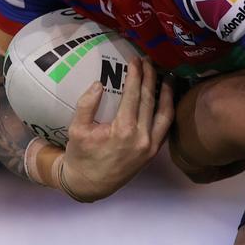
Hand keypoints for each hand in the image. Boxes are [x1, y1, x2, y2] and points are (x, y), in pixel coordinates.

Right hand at [61, 57, 173, 200]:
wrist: (89, 184)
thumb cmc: (81, 155)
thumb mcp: (76, 129)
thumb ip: (86, 105)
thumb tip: (99, 84)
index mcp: (123, 130)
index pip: (133, 95)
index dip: (136, 75)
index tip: (135, 60)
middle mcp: (142, 137)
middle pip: (150, 100)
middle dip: (150, 77)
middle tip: (148, 61)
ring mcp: (150, 146)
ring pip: (165, 114)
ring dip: (167, 92)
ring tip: (167, 76)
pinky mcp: (153, 152)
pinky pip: (165, 128)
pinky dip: (168, 110)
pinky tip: (167, 98)